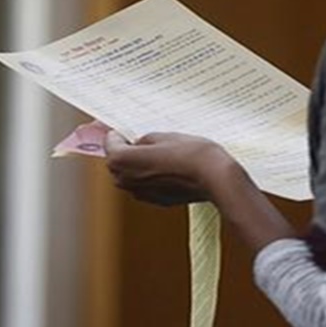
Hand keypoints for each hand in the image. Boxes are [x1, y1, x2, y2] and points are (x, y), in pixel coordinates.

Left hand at [104, 130, 237, 205]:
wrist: (215, 178)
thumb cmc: (191, 154)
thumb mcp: (164, 135)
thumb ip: (144, 139)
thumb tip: (139, 143)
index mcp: (122, 161)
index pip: (110, 142)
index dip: (117, 132)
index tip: (121, 126)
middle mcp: (126, 181)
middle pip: (118, 161)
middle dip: (126, 149)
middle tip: (141, 136)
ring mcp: (141, 193)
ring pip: (131, 175)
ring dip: (138, 163)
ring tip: (158, 149)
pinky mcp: (156, 200)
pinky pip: (146, 184)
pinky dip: (151, 175)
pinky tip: (168, 165)